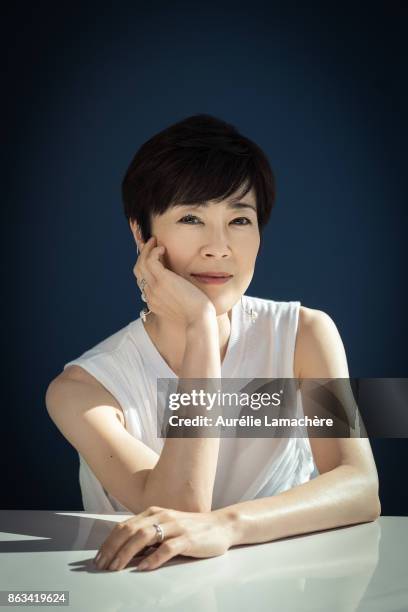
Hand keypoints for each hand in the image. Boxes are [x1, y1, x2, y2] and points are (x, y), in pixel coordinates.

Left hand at [93, 505, 234, 571]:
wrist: (221, 526)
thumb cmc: (191, 529)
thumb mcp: (166, 528)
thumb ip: (148, 536)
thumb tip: (124, 552)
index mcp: (154, 512)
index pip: (125, 526)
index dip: (109, 542)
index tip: (99, 558)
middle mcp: (162, 516)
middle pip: (130, 530)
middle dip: (113, 549)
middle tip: (102, 566)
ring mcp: (175, 526)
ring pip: (144, 537)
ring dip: (127, 553)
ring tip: (116, 568)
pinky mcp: (188, 538)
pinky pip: (167, 548)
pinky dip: (153, 558)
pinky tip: (143, 568)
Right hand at [133, 236, 215, 327]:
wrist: (199, 320)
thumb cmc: (196, 314)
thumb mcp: (180, 305)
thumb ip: (174, 295)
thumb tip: (179, 284)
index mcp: (153, 301)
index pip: (142, 280)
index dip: (145, 266)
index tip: (152, 255)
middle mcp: (150, 294)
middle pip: (138, 270)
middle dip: (142, 255)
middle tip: (150, 244)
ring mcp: (154, 287)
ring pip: (141, 263)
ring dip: (146, 249)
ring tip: (155, 241)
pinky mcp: (162, 280)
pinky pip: (150, 260)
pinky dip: (154, 251)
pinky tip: (163, 248)